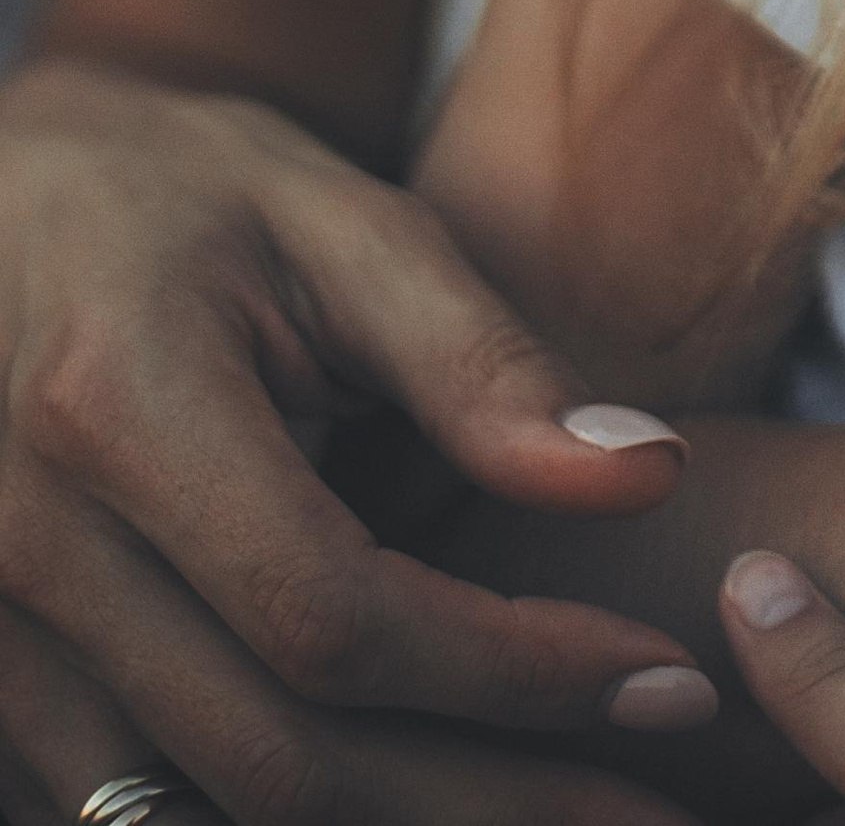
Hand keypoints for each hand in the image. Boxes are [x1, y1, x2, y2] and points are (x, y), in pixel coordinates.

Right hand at [0, 59, 719, 820]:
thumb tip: (647, 474)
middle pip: (273, 754)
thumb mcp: (344, 224)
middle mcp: (29, 545)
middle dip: (486, 801)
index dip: (510, 670)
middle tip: (656, 812)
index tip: (667, 679)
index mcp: (120, 406)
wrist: (14, 202)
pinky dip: (283, 824)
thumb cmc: (195, 193)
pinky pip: (135, 811)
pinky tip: (426, 800)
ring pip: (199, 816)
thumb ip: (482, 358)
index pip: (331, 613)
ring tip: (563, 814)